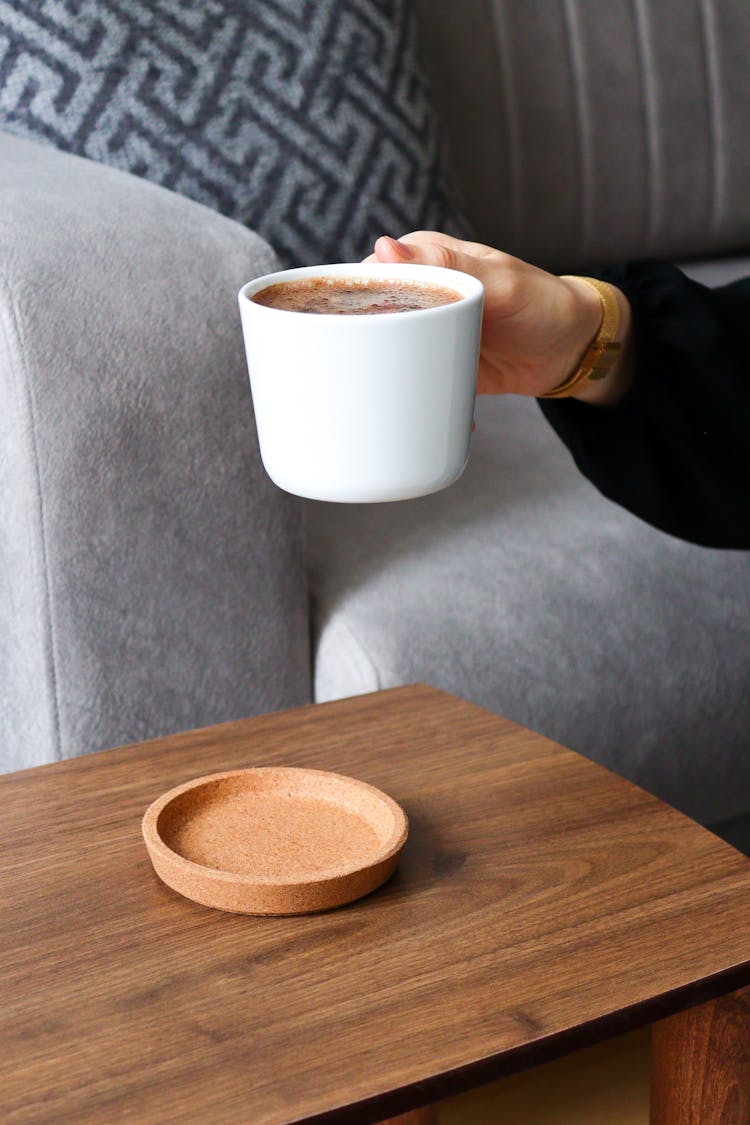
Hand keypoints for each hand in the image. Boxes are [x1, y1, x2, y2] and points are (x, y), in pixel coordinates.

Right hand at [364, 232, 631, 402]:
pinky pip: (409, 379)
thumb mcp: (500, 282)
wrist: (572, 349)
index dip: (345, 301)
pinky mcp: (434, 363)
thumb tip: (385, 248)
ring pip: (382, 350)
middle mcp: (418, 292)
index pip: (368, 274)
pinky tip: (408, 413)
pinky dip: (408, 397)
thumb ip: (447, 265)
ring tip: (368, 399)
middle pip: (366, 317)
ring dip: (376, 375)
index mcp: (425, 259)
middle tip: (351, 375)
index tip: (338, 332)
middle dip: (353, 345)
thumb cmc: (542, 302)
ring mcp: (425, 330)